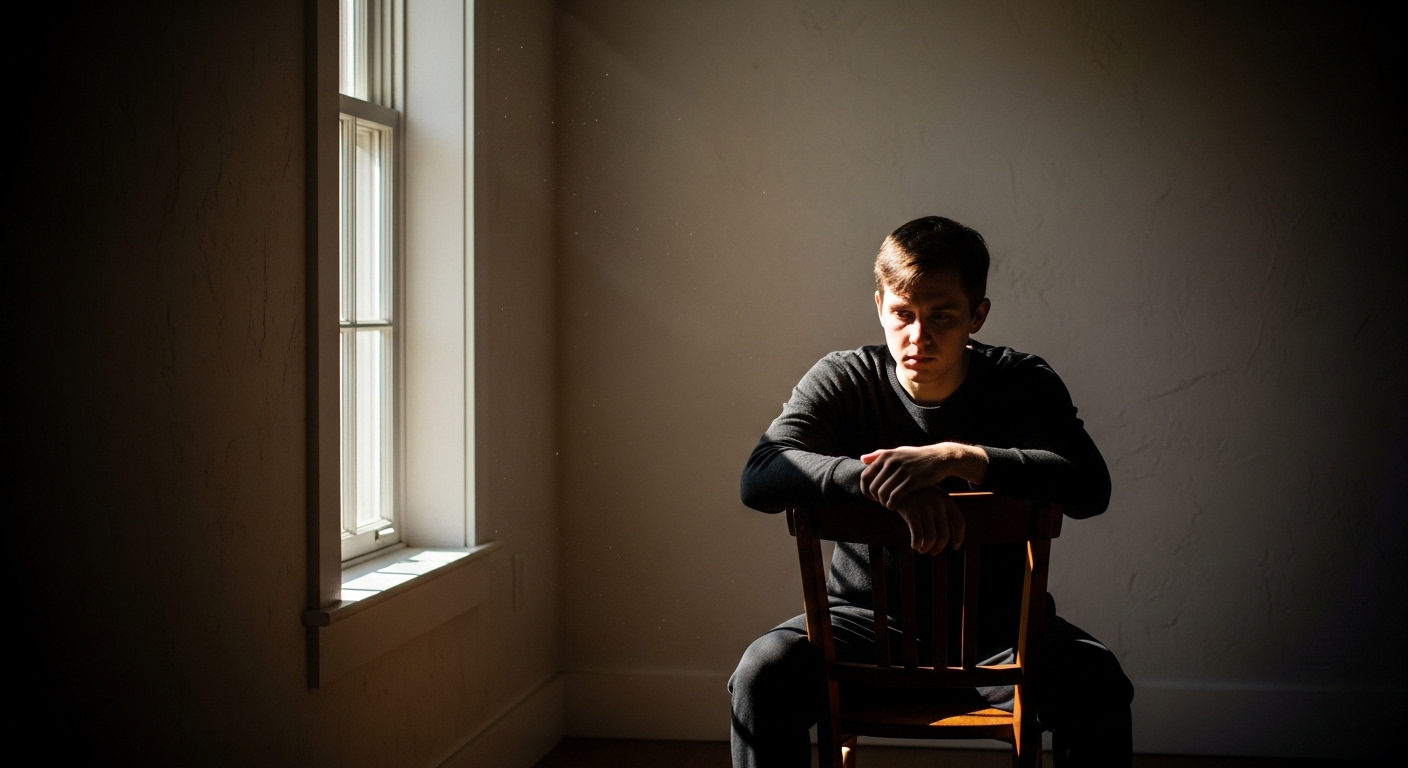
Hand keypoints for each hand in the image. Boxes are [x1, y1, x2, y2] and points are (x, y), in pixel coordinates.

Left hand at [859, 442, 987, 508]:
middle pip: (873, 487)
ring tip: (888, 505)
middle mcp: (891, 462)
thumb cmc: (917, 457)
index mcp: (885, 456)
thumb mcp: (898, 451)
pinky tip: (894, 508)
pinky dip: (891, 505)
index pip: (865, 477)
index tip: (872, 497)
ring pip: (882, 493)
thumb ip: (879, 454)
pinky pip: (894, 497)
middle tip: (881, 503)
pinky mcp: (912, 481)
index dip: (865, 490)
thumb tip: (862, 459)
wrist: (941, 458)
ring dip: (883, 503)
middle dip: (875, 499)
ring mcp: (901, 471)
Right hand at [890, 487, 965, 553]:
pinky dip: (917, 544)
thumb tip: (945, 536)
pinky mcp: (911, 513)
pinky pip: (918, 536)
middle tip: (933, 552)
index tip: (954, 547)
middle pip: (944, 534)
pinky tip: (914, 546)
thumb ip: (940, 511)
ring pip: (931, 538)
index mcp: (946, 500)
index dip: (959, 537)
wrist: (895, 481)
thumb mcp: (932, 497)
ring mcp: (925, 509)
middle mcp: (938, 505)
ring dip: (927, 548)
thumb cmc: (915, 493)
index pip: (959, 523)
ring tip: (921, 550)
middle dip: (939, 547)